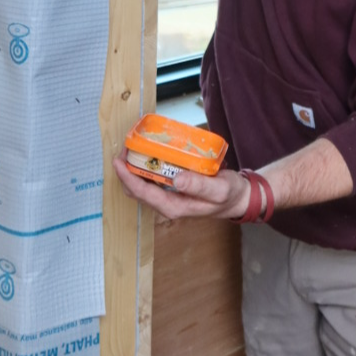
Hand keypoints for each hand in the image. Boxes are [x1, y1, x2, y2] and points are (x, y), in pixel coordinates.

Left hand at [112, 147, 250, 220]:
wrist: (237, 199)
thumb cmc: (229, 194)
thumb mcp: (219, 189)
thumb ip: (199, 185)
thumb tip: (177, 179)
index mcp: (174, 207)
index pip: (143, 193)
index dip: (127, 177)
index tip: (118, 160)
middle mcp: (167, 204)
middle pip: (137, 190)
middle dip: (126, 171)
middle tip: (124, 148)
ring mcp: (169, 198)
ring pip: (142, 185)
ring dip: (134, 169)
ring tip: (132, 148)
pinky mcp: (173, 190)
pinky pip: (153, 180)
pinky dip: (146, 167)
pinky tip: (149, 153)